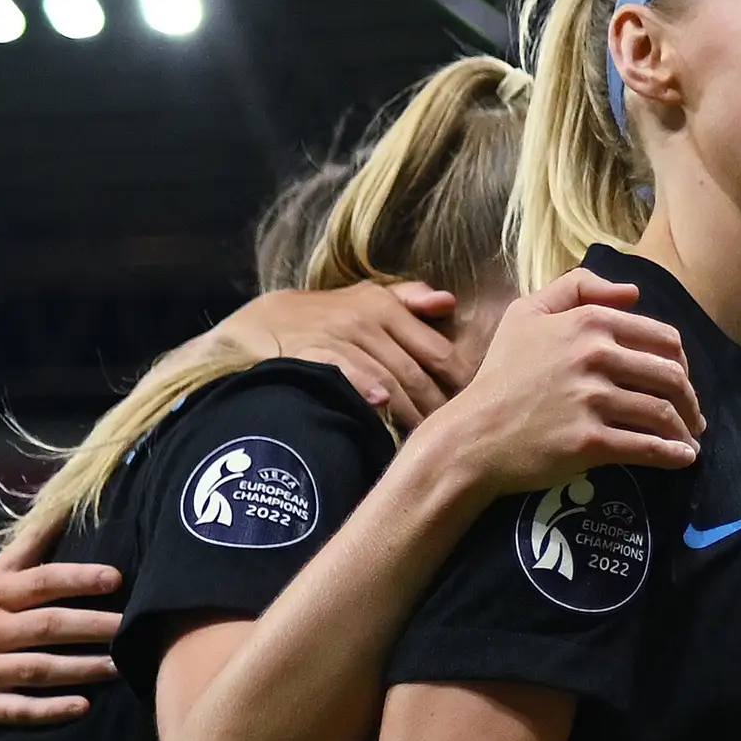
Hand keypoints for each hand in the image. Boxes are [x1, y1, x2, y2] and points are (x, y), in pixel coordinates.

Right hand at [0, 519, 124, 728]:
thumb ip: (30, 548)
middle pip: (45, 626)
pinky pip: (19, 710)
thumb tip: (65, 504)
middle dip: (91, 625)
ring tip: (122, 666)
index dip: (78, 578)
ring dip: (81, 668)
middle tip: (132, 626)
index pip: (40, 582)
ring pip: (37, 669)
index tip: (117, 577)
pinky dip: (50, 710)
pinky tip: (84, 707)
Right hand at [209, 282, 468, 420]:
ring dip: (409, 410)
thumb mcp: (367, 299)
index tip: (478, 411)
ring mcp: (339, 336)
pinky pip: (344, 370)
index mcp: (387, 308)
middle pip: (417, 372)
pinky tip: (380, 403)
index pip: (439, 351)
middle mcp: (367, 320)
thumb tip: (449, 301)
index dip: (462, 384)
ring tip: (426, 441)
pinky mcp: (312, 353)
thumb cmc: (327, 316)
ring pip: (387, 377)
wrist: (262, 324)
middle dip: (439, 408)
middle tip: (456, 439)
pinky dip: (363, 385)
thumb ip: (410, 300)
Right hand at [423, 270, 704, 493]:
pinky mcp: (590, 443)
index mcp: (589, 323)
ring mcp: (592, 401)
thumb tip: (632, 292)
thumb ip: (577, 289)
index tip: (681, 381)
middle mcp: (595, 357)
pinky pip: (648, 447)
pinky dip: (674, 454)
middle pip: (671, 376)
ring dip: (685, 430)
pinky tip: (683, 458)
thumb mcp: (526, 314)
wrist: (473, 435)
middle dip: (689, 400)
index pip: (663, 339)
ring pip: (663, 413)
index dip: (681, 362)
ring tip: (689, 440)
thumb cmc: (501, 375)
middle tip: (692, 417)